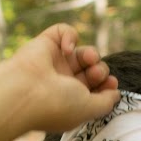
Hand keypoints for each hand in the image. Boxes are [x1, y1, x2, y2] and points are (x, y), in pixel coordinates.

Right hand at [3, 24, 120, 132]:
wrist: (24, 91)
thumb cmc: (56, 104)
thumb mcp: (89, 109)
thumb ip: (106, 102)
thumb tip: (116, 93)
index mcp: (71, 100)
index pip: (95, 89)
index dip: (107, 84)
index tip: (111, 83)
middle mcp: (62, 82)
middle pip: (92, 70)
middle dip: (100, 70)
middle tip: (96, 73)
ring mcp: (54, 63)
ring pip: (83, 52)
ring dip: (92, 54)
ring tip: (88, 59)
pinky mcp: (45, 43)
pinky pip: (64, 31)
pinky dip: (71, 36)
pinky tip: (67, 49)